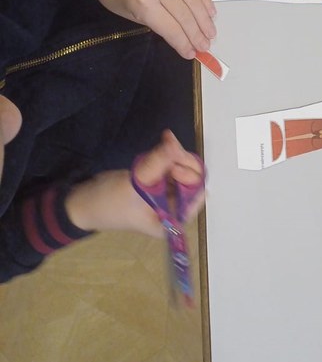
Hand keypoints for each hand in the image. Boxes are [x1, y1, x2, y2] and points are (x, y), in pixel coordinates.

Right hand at [65, 130, 204, 235]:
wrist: (85, 203)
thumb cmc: (109, 203)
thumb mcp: (135, 184)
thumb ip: (156, 163)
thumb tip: (174, 141)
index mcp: (173, 220)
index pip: (197, 195)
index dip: (190, 177)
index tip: (174, 166)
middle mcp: (175, 208)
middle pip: (192, 179)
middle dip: (182, 160)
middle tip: (169, 144)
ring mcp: (167, 195)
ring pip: (184, 169)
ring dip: (175, 154)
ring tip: (164, 141)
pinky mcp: (159, 183)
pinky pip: (172, 165)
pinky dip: (168, 154)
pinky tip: (163, 143)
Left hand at [71, 0, 215, 57]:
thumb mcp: (129, 13)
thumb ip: (157, 24)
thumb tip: (183, 38)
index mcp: (141, 2)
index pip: (170, 28)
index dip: (184, 43)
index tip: (192, 54)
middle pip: (185, 14)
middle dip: (197, 34)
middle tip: (206, 46)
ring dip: (204, 19)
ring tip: (211, 33)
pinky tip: (210, 12)